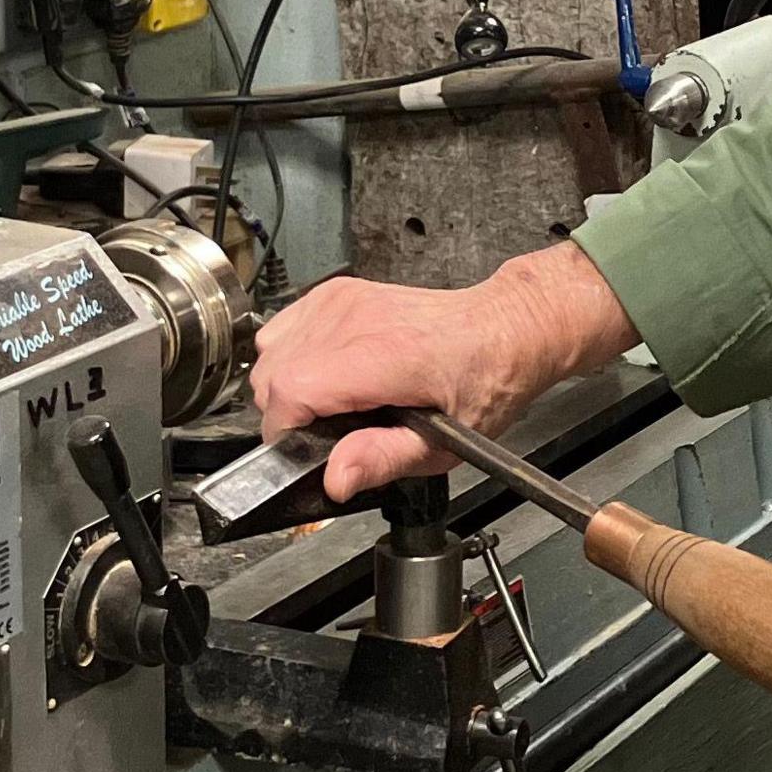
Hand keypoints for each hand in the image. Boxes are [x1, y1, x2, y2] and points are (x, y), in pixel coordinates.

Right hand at [249, 241, 637, 498]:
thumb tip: (335, 479)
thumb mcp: (441, 446)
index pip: (290, 391)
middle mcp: (356, 320)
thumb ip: (381, 460)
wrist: (500, 330)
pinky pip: (284, 327)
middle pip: (271, 374)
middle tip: (326, 433)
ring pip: (270, 350)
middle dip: (285, 414)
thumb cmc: (480, 384)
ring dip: (285, 385)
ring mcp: (343, 301)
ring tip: (329, 403)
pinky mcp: (338, 292)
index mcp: (381, 356)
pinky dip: (291, 354)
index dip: (287, 432)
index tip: (307, 450)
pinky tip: (326, 373)